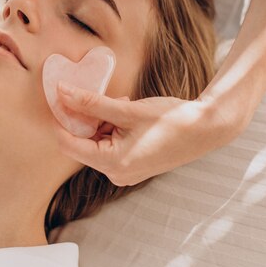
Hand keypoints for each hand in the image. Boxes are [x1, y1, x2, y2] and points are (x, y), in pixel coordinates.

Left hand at [53, 82, 242, 185]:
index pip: (68, 144)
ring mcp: (124, 172)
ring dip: (100, 121)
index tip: (58, 97)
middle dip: (85, 118)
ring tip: (122, 104)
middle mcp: (115, 174)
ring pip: (96, 143)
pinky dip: (111, 128)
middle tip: (98, 96)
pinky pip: (110, 146)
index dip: (60, 119)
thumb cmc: (171, 119)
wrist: (207, 129)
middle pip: (82, 143)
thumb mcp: (127, 109)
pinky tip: (126, 113)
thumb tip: (62, 92)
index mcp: (113, 164)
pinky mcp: (132, 166)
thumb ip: (91, 102)